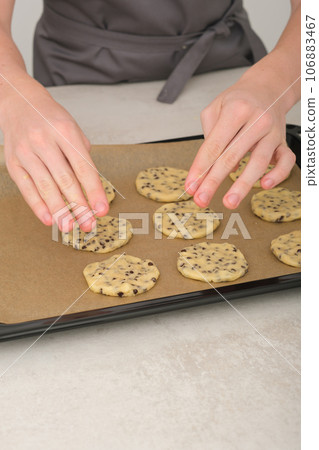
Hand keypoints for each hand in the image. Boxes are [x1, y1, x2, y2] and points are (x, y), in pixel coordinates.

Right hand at [1, 90, 108, 230]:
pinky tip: (48, 219)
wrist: (19, 102)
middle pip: (65, 180)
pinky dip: (37, 206)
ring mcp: (26, 151)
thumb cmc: (51, 119)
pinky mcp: (13, 162)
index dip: (94, 191)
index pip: (83, 167)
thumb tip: (91, 189)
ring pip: (45, 187)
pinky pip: (26, 188)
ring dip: (59, 210)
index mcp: (65, 131)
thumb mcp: (73, 129)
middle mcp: (44, 140)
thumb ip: (82, 157)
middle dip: (79, 206)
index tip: (102, 210)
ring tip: (69, 227)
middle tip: (88, 224)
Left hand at [185, 71, 295, 208]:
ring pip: (258, 162)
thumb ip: (209, 136)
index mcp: (236, 110)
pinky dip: (277, 174)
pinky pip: (286, 161)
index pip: (214, 145)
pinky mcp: (282, 142)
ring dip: (242, 185)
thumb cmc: (239, 100)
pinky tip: (264, 185)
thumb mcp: (215, 108)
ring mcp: (271, 132)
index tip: (190, 186)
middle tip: (201, 199)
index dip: (200, 169)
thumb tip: (212, 168)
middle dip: (214, 181)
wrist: (268, 87)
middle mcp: (256, 120)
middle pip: (231, 156)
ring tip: (229, 201)